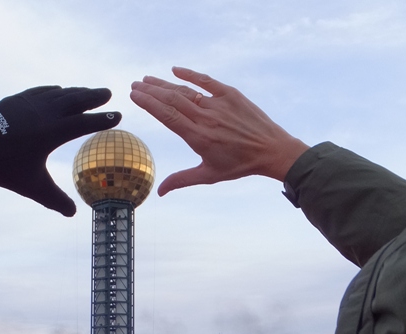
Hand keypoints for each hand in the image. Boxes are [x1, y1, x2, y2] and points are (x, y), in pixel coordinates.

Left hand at [0, 86, 121, 214]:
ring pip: (58, 94)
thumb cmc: (5, 170)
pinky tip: (57, 91)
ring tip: (87, 92)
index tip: (117, 116)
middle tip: (108, 92)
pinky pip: (41, 92)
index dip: (102, 120)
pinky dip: (53, 91)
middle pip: (74, 100)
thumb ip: (56, 200)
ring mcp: (29, 104)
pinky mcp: (16, 100)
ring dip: (75, 92)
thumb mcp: (34, 188)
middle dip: (93, 96)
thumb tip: (73, 214)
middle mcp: (44, 113)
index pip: (83, 123)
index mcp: (52, 132)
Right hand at [130, 67, 308, 194]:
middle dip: (151, 91)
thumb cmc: (239, 165)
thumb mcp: (209, 175)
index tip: (134, 96)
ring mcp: (218, 104)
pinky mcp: (231, 94)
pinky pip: (206, 81)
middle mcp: (206, 117)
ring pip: (186, 89)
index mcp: (198, 137)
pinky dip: (190, 74)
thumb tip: (159, 192)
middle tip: (135, 85)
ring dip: (164, 83)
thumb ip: (182, 180)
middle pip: (172, 99)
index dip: (149, 103)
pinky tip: (175, 69)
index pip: (167, 115)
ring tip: (148, 80)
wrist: (271, 150)